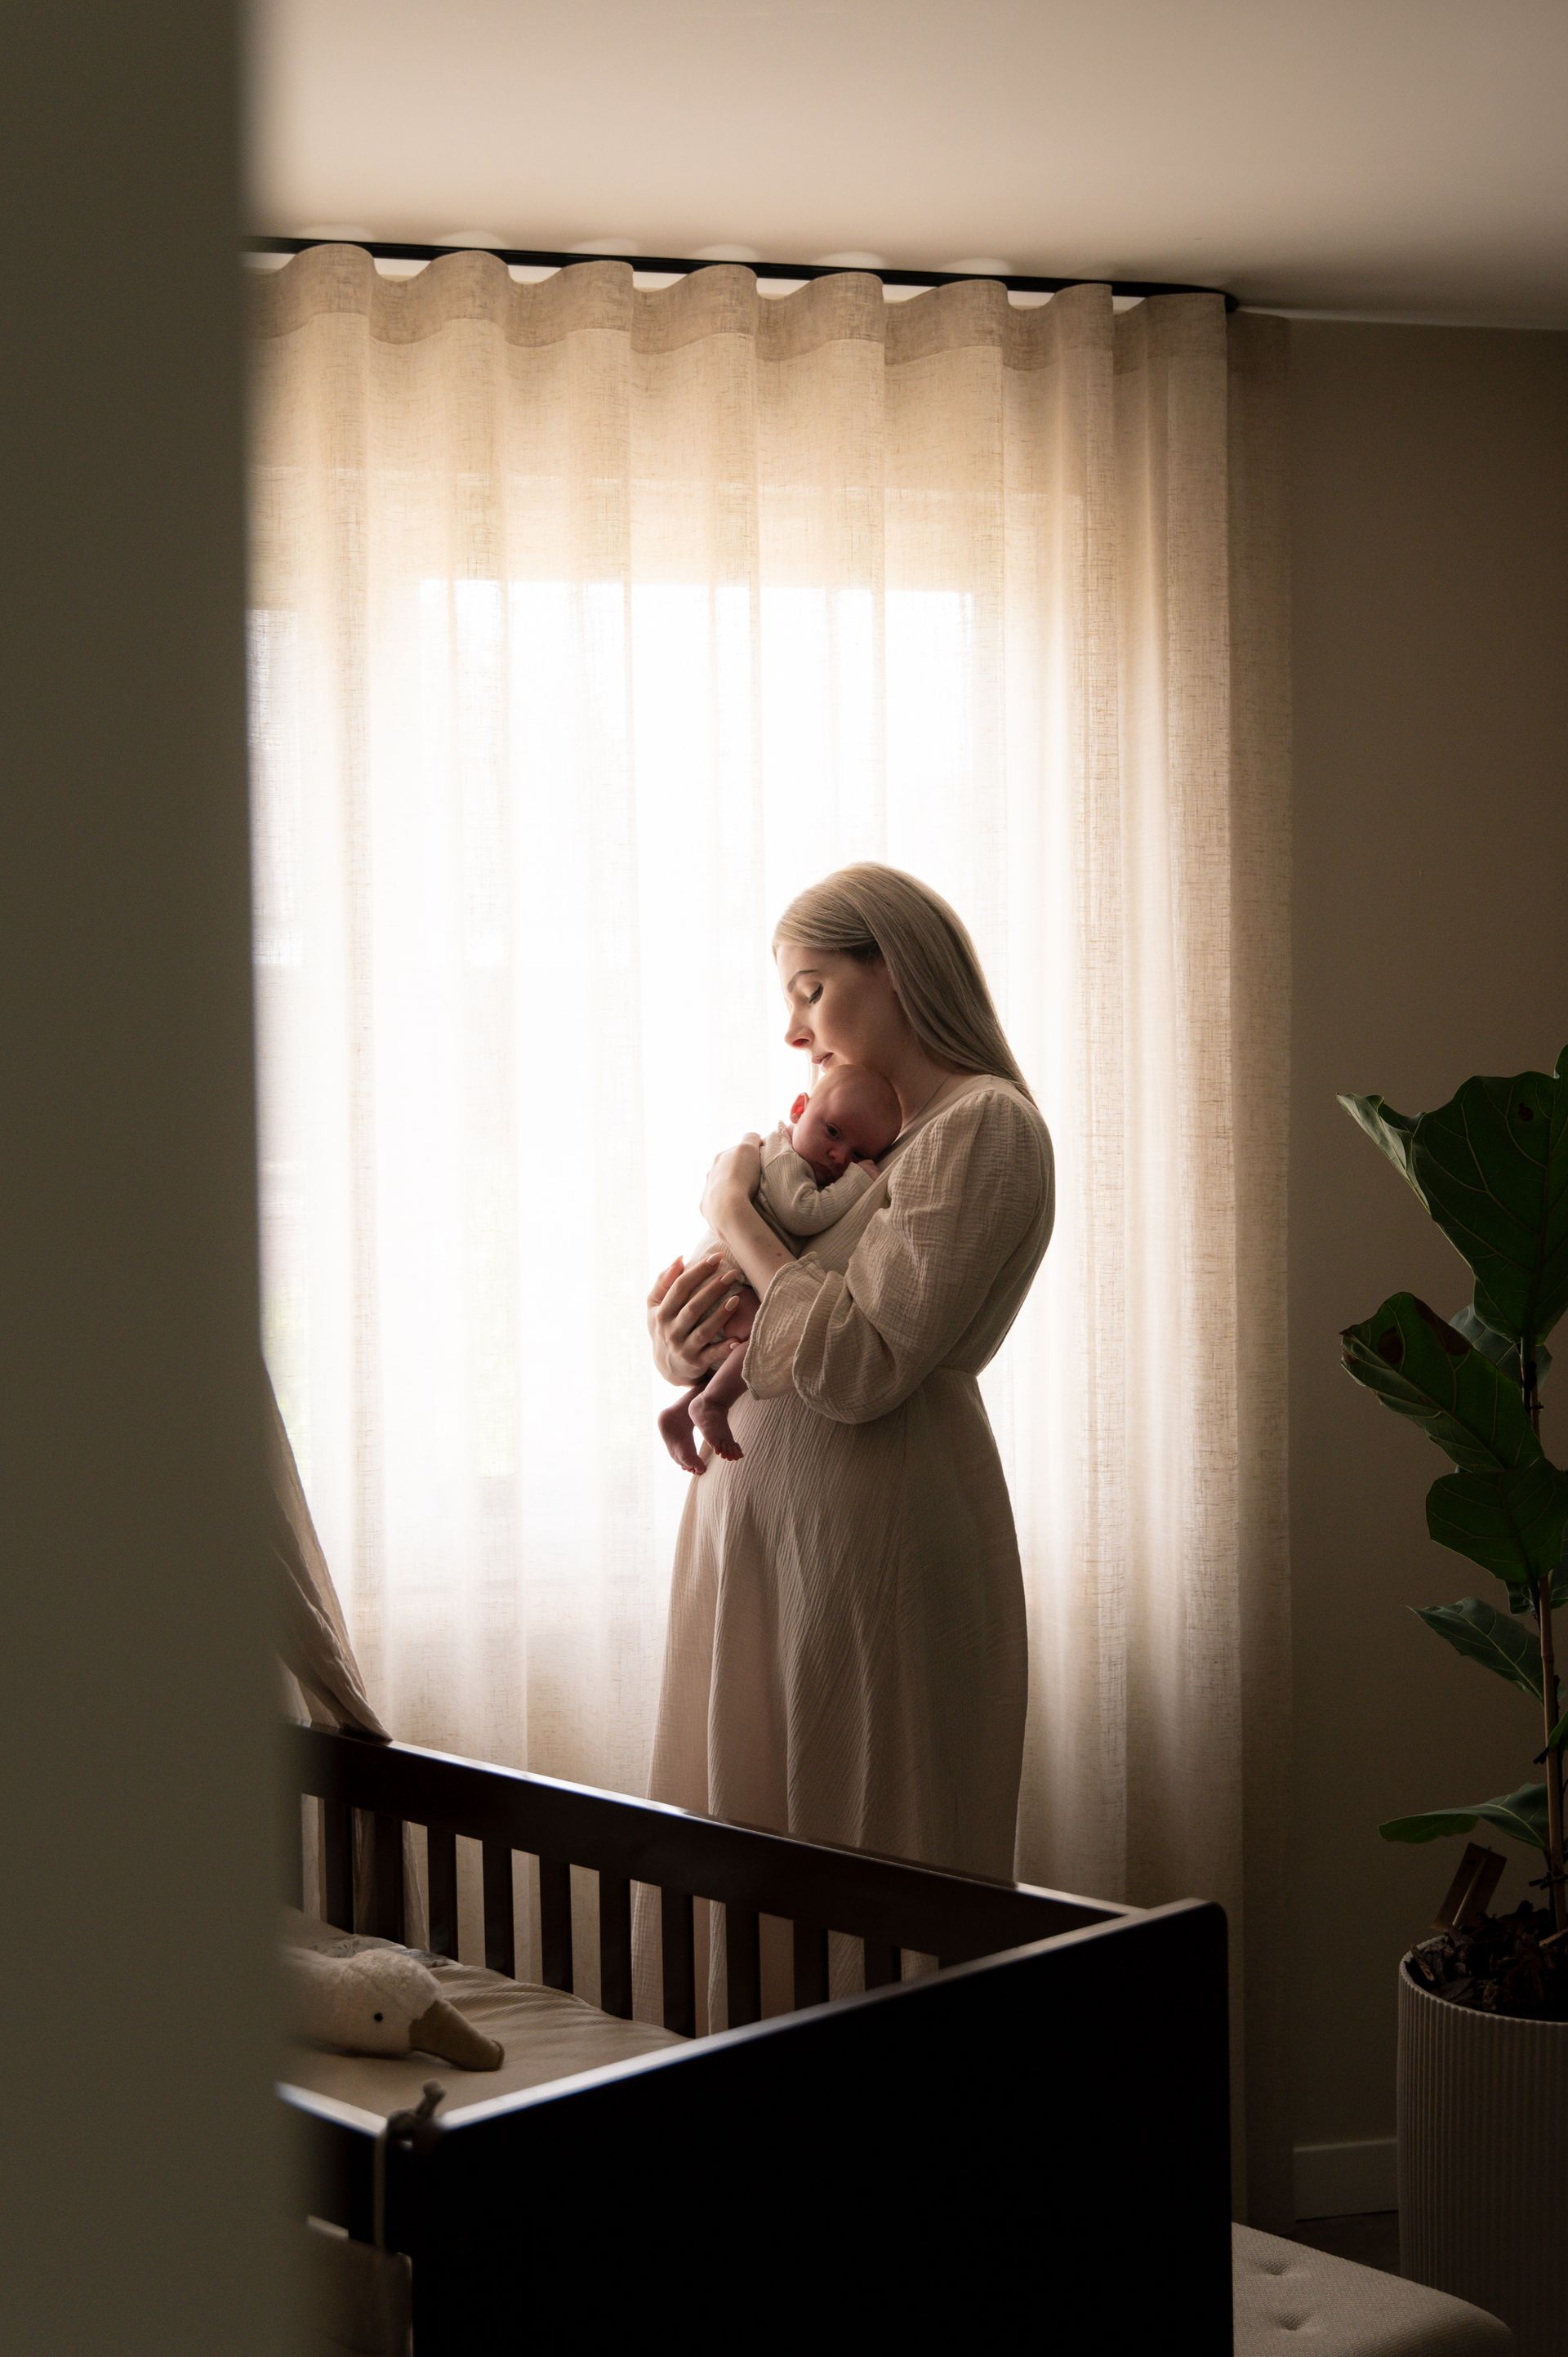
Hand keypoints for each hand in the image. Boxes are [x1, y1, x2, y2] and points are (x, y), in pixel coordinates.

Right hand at [646, 1254, 744, 1387]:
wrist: (667, 1365)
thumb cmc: (665, 1326)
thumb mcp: (655, 1306)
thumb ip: (663, 1282)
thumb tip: (679, 1259)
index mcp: (662, 1313)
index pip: (680, 1287)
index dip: (698, 1271)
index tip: (717, 1257)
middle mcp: (671, 1331)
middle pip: (693, 1307)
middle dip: (714, 1289)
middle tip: (732, 1274)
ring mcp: (684, 1348)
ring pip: (704, 1330)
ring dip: (721, 1315)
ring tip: (736, 1299)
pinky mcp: (696, 1362)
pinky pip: (712, 1355)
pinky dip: (724, 1348)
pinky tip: (737, 1339)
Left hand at [700, 1135, 761, 1233]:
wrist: (729, 1209)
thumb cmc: (740, 1176)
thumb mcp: (748, 1148)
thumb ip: (751, 1138)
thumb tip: (754, 1138)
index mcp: (719, 1158)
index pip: (737, 1152)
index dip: (750, 1156)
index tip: (760, 1164)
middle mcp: (709, 1173)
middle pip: (726, 1170)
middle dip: (738, 1173)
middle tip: (754, 1181)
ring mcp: (706, 1192)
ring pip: (719, 1188)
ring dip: (730, 1190)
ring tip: (745, 1197)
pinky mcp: (706, 1209)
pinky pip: (716, 1206)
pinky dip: (724, 1206)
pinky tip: (734, 1209)